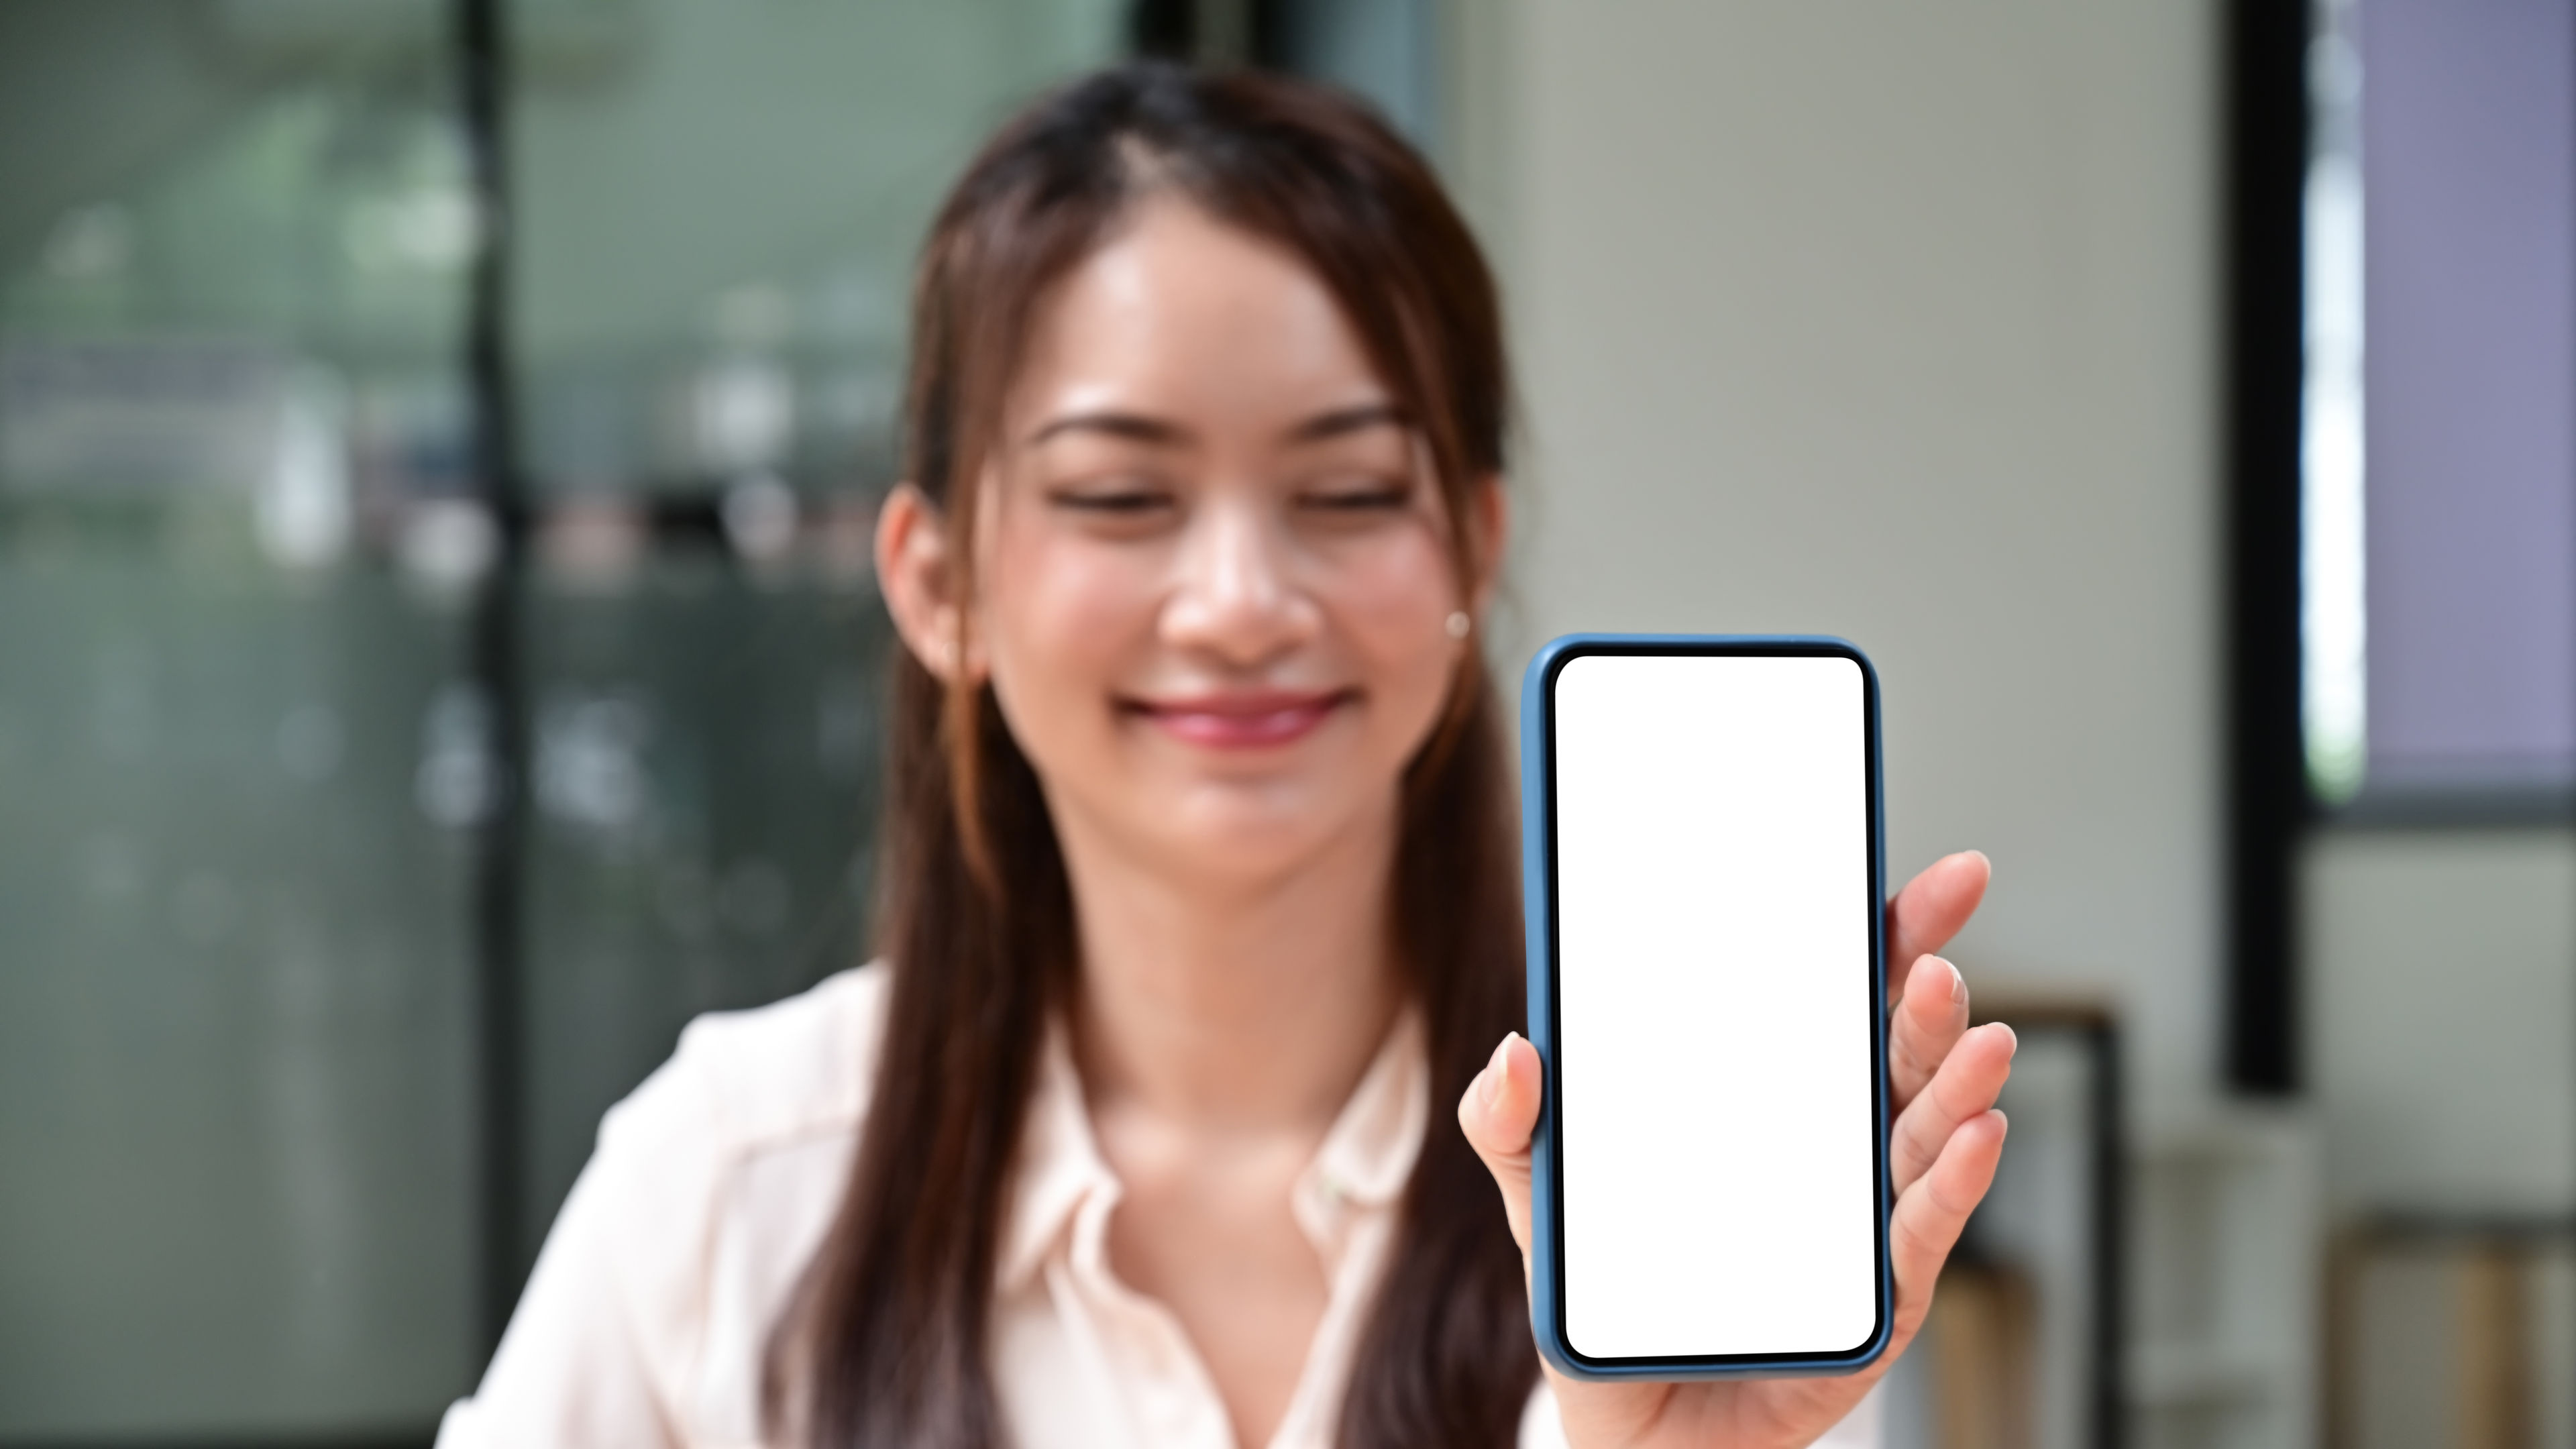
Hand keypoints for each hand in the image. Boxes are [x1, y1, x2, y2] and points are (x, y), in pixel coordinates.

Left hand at [1460, 851, 2011, 1446]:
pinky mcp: (1878, 1299)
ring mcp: (1863, 1216)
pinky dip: (1958, 1180)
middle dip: (1927, 985)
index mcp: (1765, 1099)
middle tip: (1939, 943)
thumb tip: (1513, 1052)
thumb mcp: (1539, 1201)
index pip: (1829, 997)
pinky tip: (1981, 1132)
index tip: (1921, 881)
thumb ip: (1508, 1126)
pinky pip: (1923, 1231)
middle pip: (1892, 1047)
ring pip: (1925, 1128)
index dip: (1881, 936)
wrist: (1635, 1434)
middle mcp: (1830, 1145)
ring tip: (1979, 1032)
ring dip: (1957, 1076)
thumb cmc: (1607, 1306)